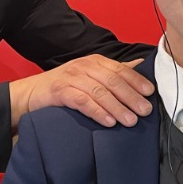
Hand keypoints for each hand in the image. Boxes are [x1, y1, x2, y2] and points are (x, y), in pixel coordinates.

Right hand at [9, 55, 154, 129]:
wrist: (32, 93)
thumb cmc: (65, 86)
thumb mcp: (91, 75)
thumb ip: (114, 72)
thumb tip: (140, 65)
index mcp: (95, 62)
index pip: (120, 70)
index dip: (136, 81)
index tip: (150, 93)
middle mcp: (84, 66)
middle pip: (113, 81)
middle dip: (131, 96)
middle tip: (145, 111)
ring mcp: (72, 78)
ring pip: (99, 92)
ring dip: (117, 107)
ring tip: (130, 121)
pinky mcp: (60, 91)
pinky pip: (82, 101)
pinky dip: (97, 112)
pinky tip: (108, 122)